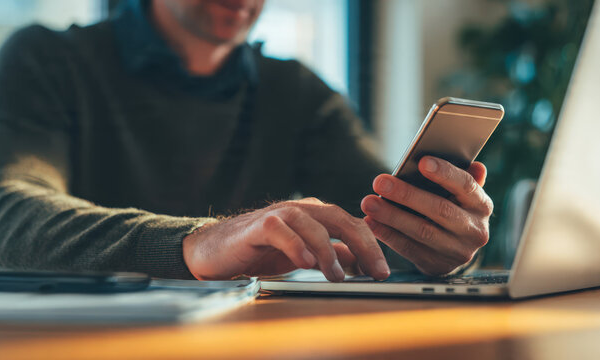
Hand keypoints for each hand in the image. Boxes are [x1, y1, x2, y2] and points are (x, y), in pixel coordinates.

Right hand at [183, 198, 390, 281]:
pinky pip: (280, 230)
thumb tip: (361, 264)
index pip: (352, 225)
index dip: (371, 246)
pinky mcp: (258, 225)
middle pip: (340, 219)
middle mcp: (301, 210)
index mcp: (315, 215)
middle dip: (363, 245)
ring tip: (337, 275)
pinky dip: (295, 245)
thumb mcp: (303, 255)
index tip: (384, 271)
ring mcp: (279, 214)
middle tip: (376, 271)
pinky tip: (305, 262)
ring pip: (313, 224)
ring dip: (328, 250)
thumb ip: (330, 255)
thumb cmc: (260, 251)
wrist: (216, 250)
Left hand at [360, 156, 492, 275]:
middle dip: (406, 195)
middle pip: (439, 209)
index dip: (445, 173)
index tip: (422, 161)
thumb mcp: (462, 195)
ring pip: (421, 231)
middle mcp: (474, 230)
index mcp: (481, 206)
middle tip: (380, 182)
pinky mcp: (437, 265)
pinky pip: (409, 249)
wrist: (455, 250)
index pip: (466, 186)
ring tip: (369, 203)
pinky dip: (387, 234)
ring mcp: (457, 251)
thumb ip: (463, 178)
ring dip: (391, 216)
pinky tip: (371, 222)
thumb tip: (475, 165)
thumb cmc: (453, 209)